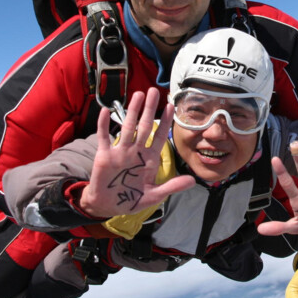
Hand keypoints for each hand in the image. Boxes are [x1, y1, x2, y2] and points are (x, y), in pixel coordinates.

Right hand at [79, 88, 194, 218]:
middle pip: (144, 126)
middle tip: (154, 91)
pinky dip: (104, 124)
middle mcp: (136, 151)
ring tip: (138, 94)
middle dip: (149, 109)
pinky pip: (104, 137)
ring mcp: (120, 152)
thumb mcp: (154, 195)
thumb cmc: (132, 199)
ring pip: (128, 127)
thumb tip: (193, 181)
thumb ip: (172, 187)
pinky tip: (105, 111)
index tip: (171, 106)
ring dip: (132, 111)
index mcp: (149, 159)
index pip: (159, 136)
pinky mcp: (104, 155)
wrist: (108, 206)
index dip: (165, 122)